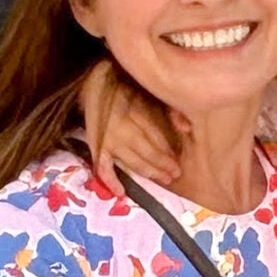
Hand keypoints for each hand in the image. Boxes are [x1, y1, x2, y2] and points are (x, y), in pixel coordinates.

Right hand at [81, 61, 182, 194]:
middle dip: (162, 164)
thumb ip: (167, 107)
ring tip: (164, 179)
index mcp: (132, 109)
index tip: (178, 157)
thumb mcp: (146, 90)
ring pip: (130, 160)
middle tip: (176, 174)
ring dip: (148, 172)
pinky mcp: (94, 147)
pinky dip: (110, 180)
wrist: (89, 83)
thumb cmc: (123, 87)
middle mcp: (119, 127)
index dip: (166, 147)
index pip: (153, 133)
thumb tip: (186, 128)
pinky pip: (102, 167)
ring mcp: (106, 139)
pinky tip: (121, 192)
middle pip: (145, 150)